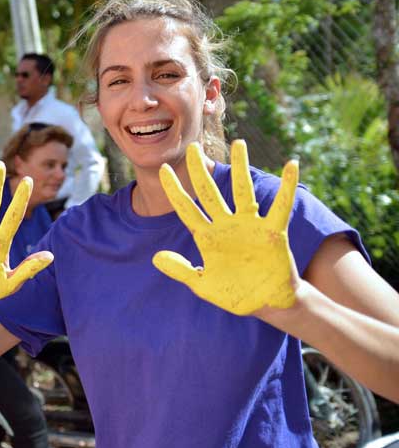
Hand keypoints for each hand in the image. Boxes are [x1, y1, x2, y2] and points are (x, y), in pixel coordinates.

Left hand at [152, 140, 298, 315]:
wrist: (266, 304)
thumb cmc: (234, 294)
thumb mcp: (202, 285)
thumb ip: (181, 270)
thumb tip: (155, 258)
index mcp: (207, 236)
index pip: (186, 209)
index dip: (174, 190)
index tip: (163, 170)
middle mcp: (226, 225)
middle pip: (210, 192)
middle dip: (201, 171)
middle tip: (193, 147)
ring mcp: (250, 225)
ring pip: (243, 191)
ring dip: (241, 167)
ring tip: (238, 143)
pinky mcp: (273, 231)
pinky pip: (281, 205)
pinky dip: (287, 186)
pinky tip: (290, 164)